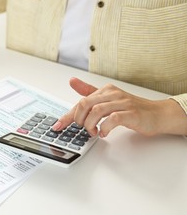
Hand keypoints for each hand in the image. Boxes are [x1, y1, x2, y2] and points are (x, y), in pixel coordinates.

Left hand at [52, 77, 186, 136]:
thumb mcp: (108, 99)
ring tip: (93, 132)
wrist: (157, 114)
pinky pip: (113, 119)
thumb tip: (72, 81)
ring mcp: (122, 103)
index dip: (67, 115)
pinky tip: (104, 133)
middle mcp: (112, 94)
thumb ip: (89, 92)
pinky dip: (105, 128)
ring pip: (96, 111)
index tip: (57, 126)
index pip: (81, 101)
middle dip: (79, 120)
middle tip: (84, 128)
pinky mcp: (131, 113)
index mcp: (105, 91)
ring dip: (90, 125)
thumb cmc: (131, 109)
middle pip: (85, 104)